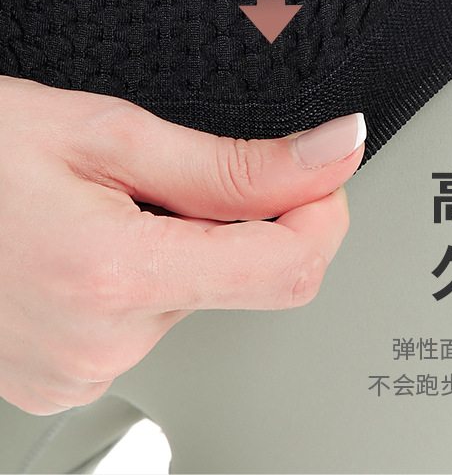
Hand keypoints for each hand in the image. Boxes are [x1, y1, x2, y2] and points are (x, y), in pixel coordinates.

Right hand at [0, 75, 364, 414]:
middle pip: (237, 280)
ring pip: (188, 299)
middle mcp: (99, 350)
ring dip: (174, 244)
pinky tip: (82, 238)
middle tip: (155, 167)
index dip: (322, 210)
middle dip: (227, 217)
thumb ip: (232, 162)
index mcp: (117, 278)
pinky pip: (138, 326)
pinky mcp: (57, 383)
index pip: (288, 271)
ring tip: (97, 200)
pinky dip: (136, 275)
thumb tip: (333, 154)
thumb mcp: (106, 129)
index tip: (316, 166)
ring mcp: (74, 376)